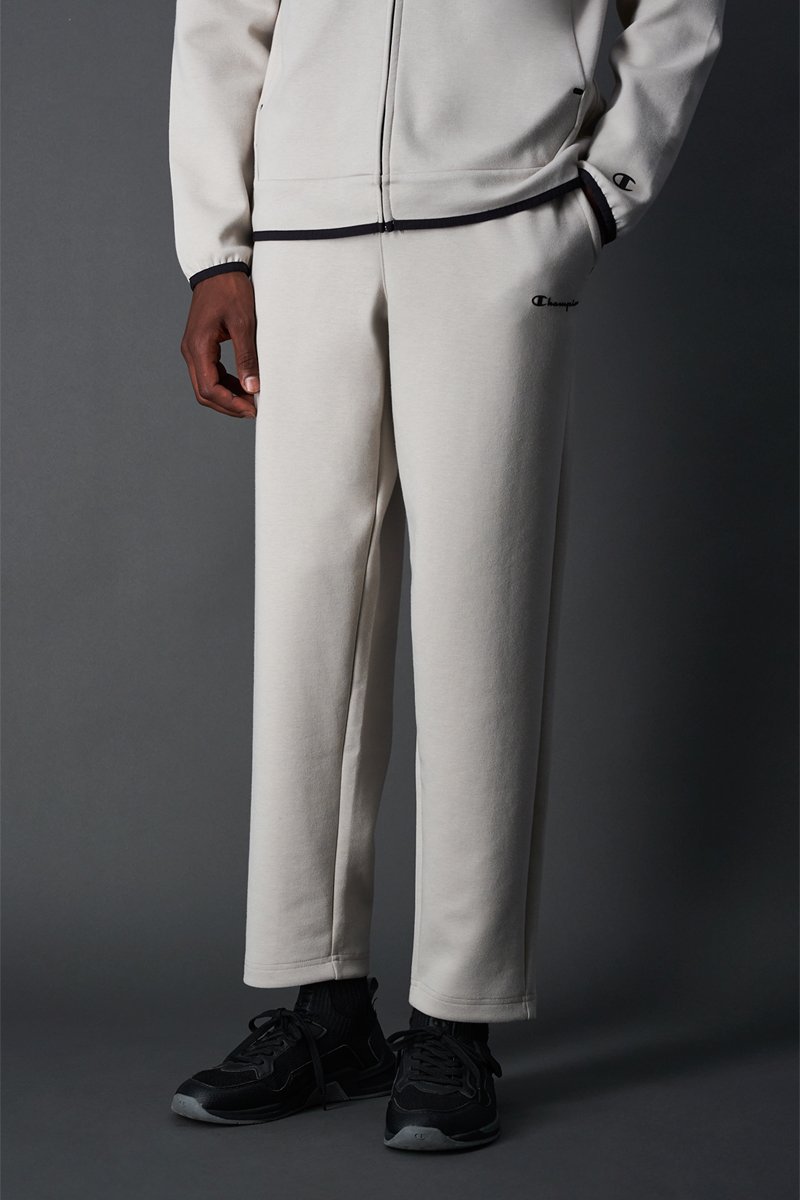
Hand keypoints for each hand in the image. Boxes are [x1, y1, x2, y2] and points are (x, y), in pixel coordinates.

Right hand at [180, 271, 258, 417]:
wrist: (219, 269)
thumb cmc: (231, 291)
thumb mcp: (244, 324)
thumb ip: (247, 358)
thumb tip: (252, 388)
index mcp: (198, 347)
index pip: (209, 388)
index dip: (230, 404)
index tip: (252, 409)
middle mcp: (190, 351)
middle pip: (204, 392)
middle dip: (228, 405)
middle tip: (252, 409)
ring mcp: (193, 349)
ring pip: (205, 385)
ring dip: (227, 396)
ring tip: (251, 399)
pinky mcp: (200, 346)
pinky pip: (209, 373)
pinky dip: (225, 384)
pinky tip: (243, 385)